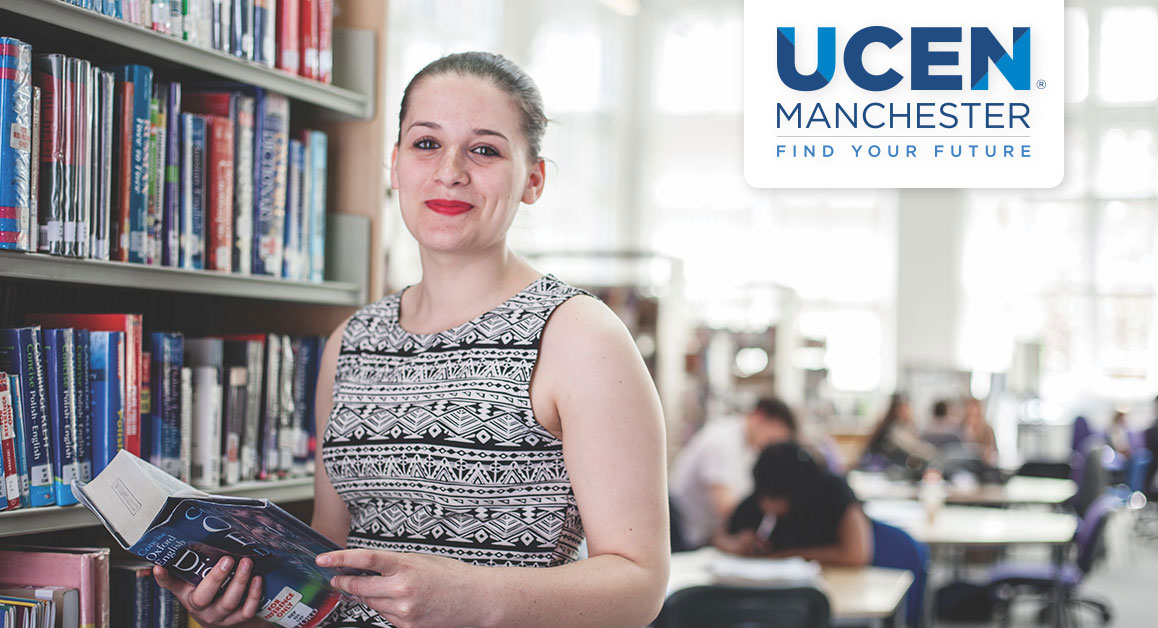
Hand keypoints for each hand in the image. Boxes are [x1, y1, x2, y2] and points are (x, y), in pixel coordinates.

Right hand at [154, 556, 263, 626]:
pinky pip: (247, 610)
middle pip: (204, 596)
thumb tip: (171, 550)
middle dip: (216, 577)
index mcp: (189, 596)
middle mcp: (203, 609)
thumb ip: (185, 568)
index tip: (159, 566)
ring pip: (229, 602)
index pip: (172, 586)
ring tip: (247, 563)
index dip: (164, 578)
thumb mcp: (195, 584)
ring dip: (239, 581)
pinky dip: (254, 594)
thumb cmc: (210, 596)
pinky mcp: (239, 619)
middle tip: (227, 559)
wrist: (228, 618)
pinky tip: (257, 579)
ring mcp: (221, 616)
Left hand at [319, 549, 479, 627]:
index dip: (340, 559)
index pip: (365, 559)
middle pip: (359, 586)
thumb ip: (394, 564)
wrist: (478, 600)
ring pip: (371, 603)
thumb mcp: (422, 560)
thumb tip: (366, 567)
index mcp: (406, 566)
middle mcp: (402, 589)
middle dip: (344, 582)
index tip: (324, 559)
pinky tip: (399, 602)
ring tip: (380, 588)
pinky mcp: (408, 627)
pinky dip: (385, 609)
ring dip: (367, 596)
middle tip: (337, 578)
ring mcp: (404, 611)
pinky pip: (385, 617)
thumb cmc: (454, 577)